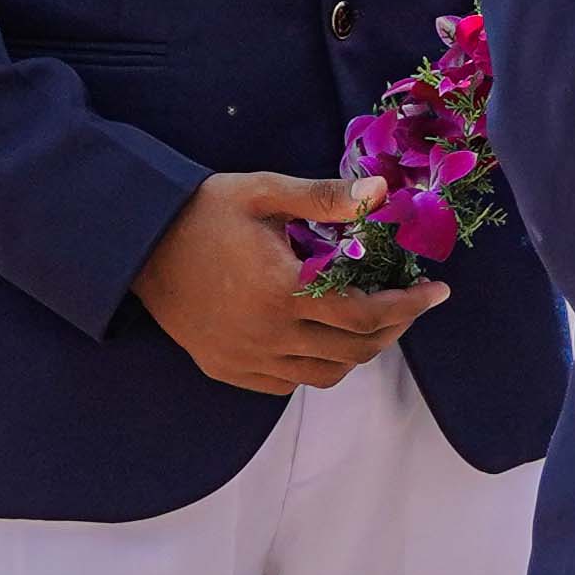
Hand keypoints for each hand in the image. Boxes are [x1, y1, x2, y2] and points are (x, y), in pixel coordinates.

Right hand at [128, 171, 445, 393]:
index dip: (409, 306)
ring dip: (359, 351)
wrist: (136, 243)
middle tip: (412, 303)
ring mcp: (245, 359)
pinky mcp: (226, 368)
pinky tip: (326, 337)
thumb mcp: (265, 192)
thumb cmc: (204, 210)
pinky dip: (319, 366)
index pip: (365, 314)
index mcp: (281, 292)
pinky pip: (288, 382)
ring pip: (325, 374)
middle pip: (353, 351)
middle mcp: (267, 336)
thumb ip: (325, 198)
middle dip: (394, 329)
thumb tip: (382, 193)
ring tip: (376, 321)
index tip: (438, 291)